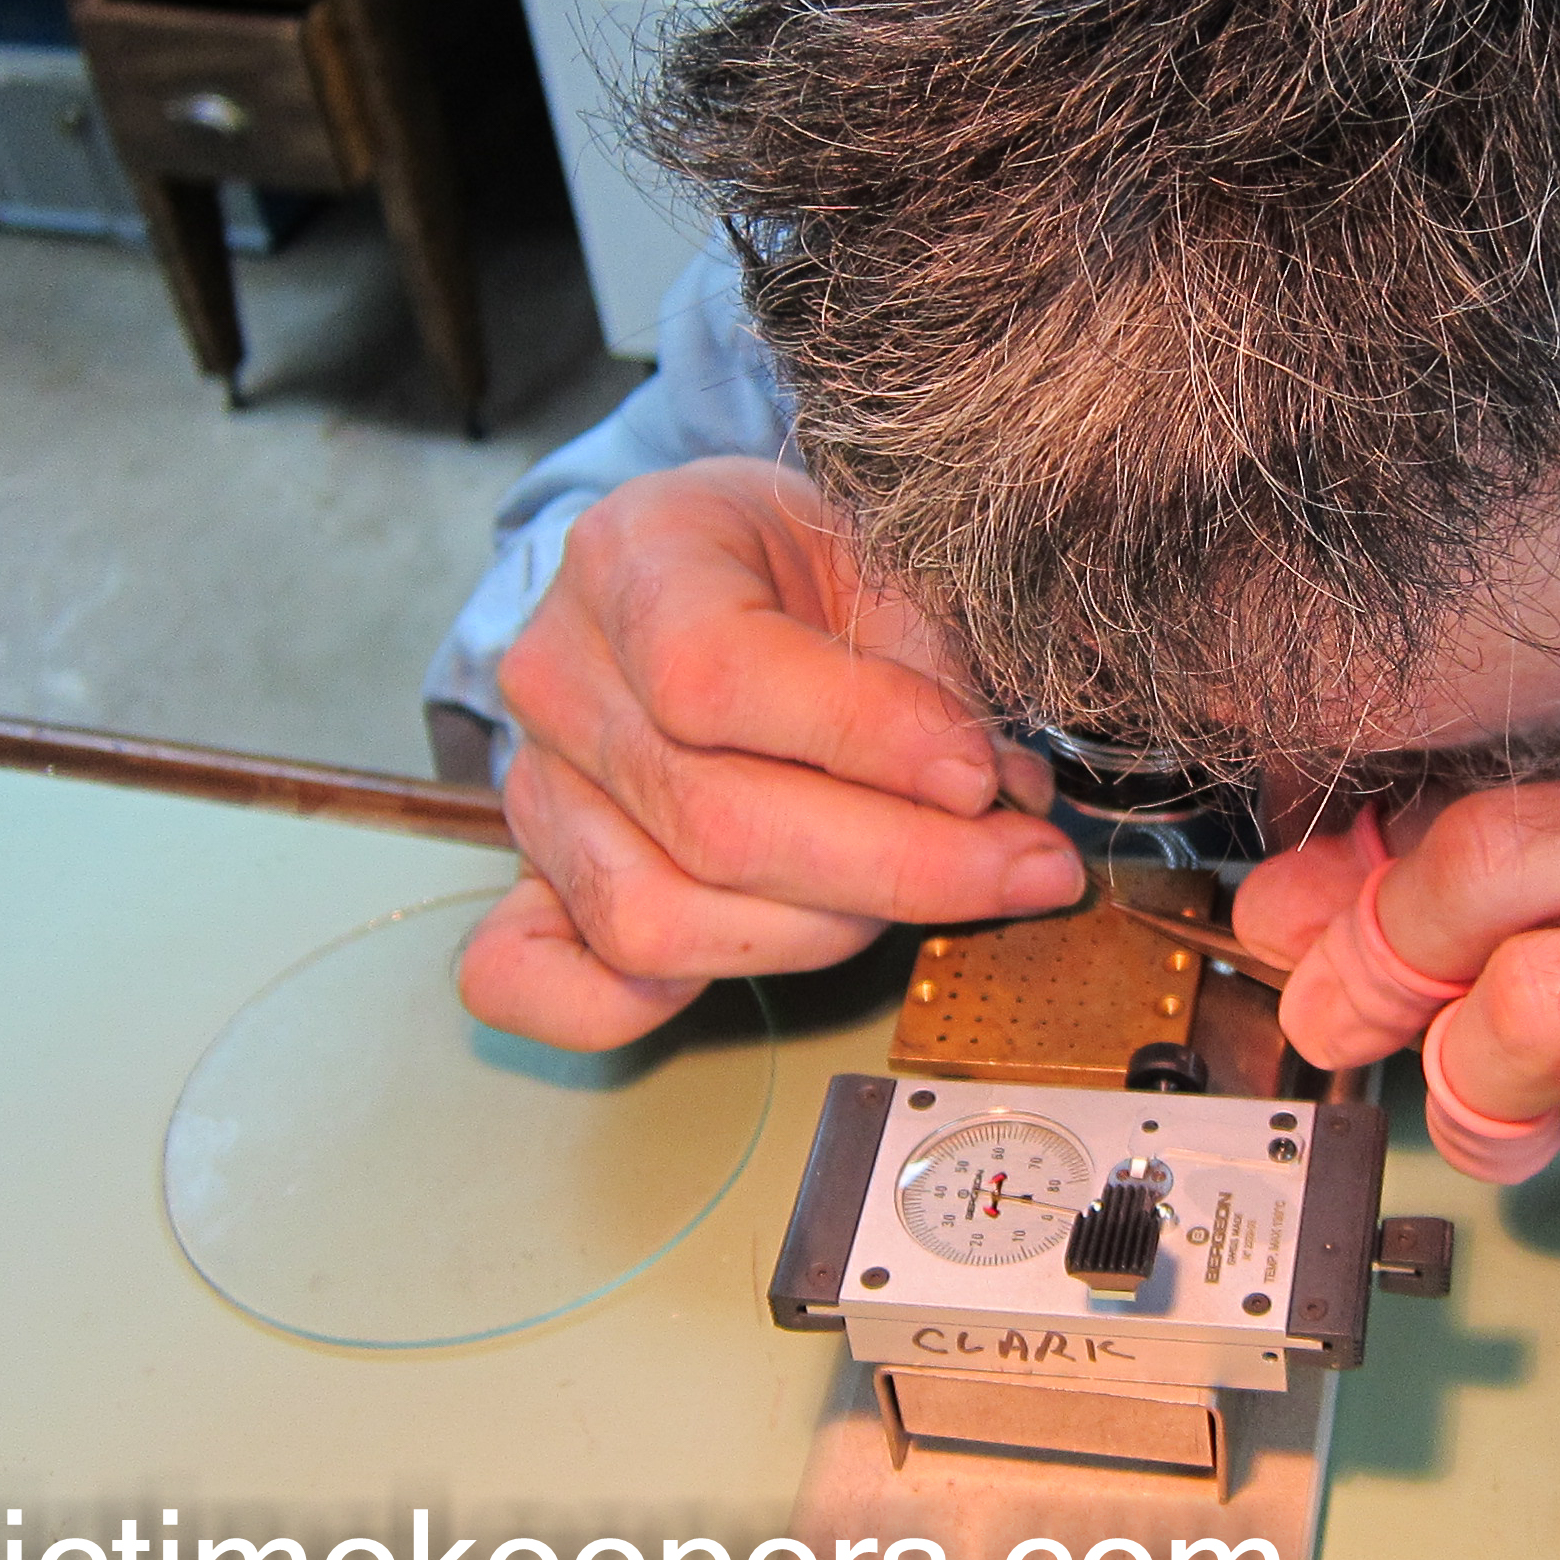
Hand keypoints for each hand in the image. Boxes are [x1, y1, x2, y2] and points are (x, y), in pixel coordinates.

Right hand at [457, 459, 1086, 1049]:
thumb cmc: (805, 566)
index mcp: (637, 555)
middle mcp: (559, 674)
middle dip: (898, 865)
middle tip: (1023, 865)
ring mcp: (536, 786)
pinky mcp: (536, 876)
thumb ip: (936, 670)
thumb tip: (1002, 802)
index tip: (980, 776)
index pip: (714, 674)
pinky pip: (536, 982)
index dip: (864, 740)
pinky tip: (754, 956)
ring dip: (825, 930)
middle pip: (709, 821)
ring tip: (923, 888)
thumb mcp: (882, 553)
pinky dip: (634, 1005)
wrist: (716, 572)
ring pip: (657, 919)